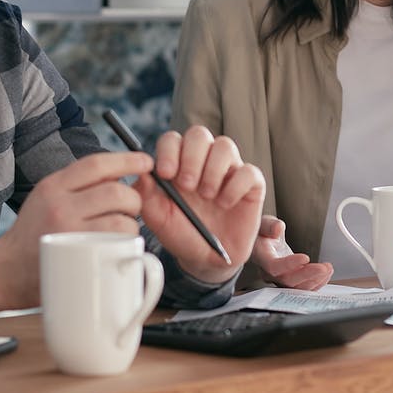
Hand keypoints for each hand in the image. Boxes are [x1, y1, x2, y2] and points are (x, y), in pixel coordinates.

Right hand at [0, 151, 153, 312]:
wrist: (5, 272)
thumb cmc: (31, 235)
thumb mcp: (45, 199)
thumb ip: (74, 187)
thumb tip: (117, 177)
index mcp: (53, 186)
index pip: (96, 164)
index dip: (127, 160)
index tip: (145, 162)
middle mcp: (60, 204)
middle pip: (116, 191)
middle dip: (134, 199)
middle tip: (131, 208)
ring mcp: (69, 231)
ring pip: (122, 218)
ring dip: (132, 223)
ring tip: (122, 230)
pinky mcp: (78, 255)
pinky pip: (117, 242)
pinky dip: (126, 242)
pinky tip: (117, 245)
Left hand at [135, 126, 264, 283]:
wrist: (206, 258)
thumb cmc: (181, 233)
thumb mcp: (158, 218)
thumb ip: (146, 195)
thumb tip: (141, 171)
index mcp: (177, 164)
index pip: (172, 140)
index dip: (169, 151)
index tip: (166, 173)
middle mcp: (203, 161)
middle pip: (199, 134)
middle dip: (191, 157)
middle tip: (188, 185)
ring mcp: (228, 170)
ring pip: (225, 145)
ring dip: (213, 171)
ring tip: (207, 196)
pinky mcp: (251, 184)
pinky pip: (249, 171)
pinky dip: (235, 187)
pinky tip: (225, 204)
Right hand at [253, 215, 332, 289]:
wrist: (262, 243)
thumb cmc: (262, 234)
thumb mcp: (263, 223)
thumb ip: (270, 226)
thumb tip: (278, 228)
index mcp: (262, 258)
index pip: (274, 266)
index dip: (290, 264)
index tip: (306, 257)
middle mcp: (269, 273)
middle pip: (288, 280)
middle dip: (308, 275)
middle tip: (324, 268)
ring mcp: (280, 279)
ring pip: (297, 287)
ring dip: (315, 280)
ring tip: (328, 268)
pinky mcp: (290, 281)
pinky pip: (303, 287)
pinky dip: (317, 282)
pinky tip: (326, 273)